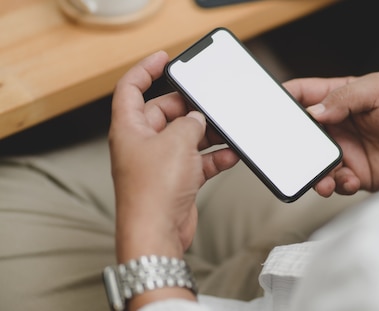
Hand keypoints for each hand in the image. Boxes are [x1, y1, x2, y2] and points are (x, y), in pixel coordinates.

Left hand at [109, 51, 238, 262]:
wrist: (158, 232)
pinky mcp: (177, 180)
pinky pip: (198, 160)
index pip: (131, 88)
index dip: (145, 70)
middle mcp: (142, 143)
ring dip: (207, 135)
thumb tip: (197, 118)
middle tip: (209, 105)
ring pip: (185, 137)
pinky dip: (213, 157)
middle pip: (165, 113)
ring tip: (226, 131)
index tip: (164, 59)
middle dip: (189, 109)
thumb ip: (190, 122)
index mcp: (129, 128)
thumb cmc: (154, 190)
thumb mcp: (177, 142)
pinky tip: (230, 155)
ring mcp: (160, 163)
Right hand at [284, 72, 378, 196]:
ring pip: (314, 162)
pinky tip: (346, 180)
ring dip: (312, 171)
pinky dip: (335, 185)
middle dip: (292, 143)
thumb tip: (312, 112)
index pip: (303, 95)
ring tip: (321, 178)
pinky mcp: (355, 175)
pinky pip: (334, 182)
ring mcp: (345, 151)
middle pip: (302, 133)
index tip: (268, 108)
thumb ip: (343, 97)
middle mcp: (338, 125)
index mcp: (339, 98)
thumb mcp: (378, 89)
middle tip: (288, 151)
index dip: (283, 99)